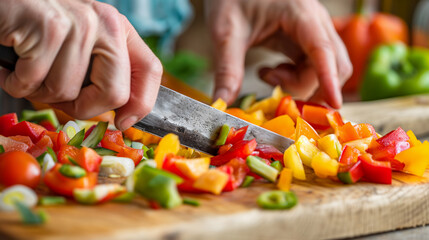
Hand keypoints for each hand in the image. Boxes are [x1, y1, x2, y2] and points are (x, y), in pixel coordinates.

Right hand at [0, 0, 161, 129]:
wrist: (4, 1)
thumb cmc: (39, 30)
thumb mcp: (83, 47)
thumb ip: (105, 73)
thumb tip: (124, 117)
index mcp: (118, 29)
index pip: (150, 70)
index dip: (141, 104)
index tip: (123, 122)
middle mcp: (106, 23)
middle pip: (115, 94)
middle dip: (82, 108)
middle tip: (58, 94)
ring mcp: (79, 24)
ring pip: (67, 92)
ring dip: (39, 92)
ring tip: (29, 69)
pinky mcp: (48, 27)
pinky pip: (34, 82)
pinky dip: (16, 83)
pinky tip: (12, 65)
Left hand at [207, 0, 351, 108]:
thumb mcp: (226, 32)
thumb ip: (227, 68)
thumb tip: (222, 101)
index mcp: (300, 13)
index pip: (323, 50)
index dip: (329, 79)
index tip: (334, 104)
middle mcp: (314, 22)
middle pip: (334, 63)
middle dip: (314, 88)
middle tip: (282, 99)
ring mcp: (311, 31)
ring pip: (325, 68)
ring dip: (300, 84)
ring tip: (267, 75)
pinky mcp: (303, 40)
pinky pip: (311, 67)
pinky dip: (294, 78)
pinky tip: (270, 72)